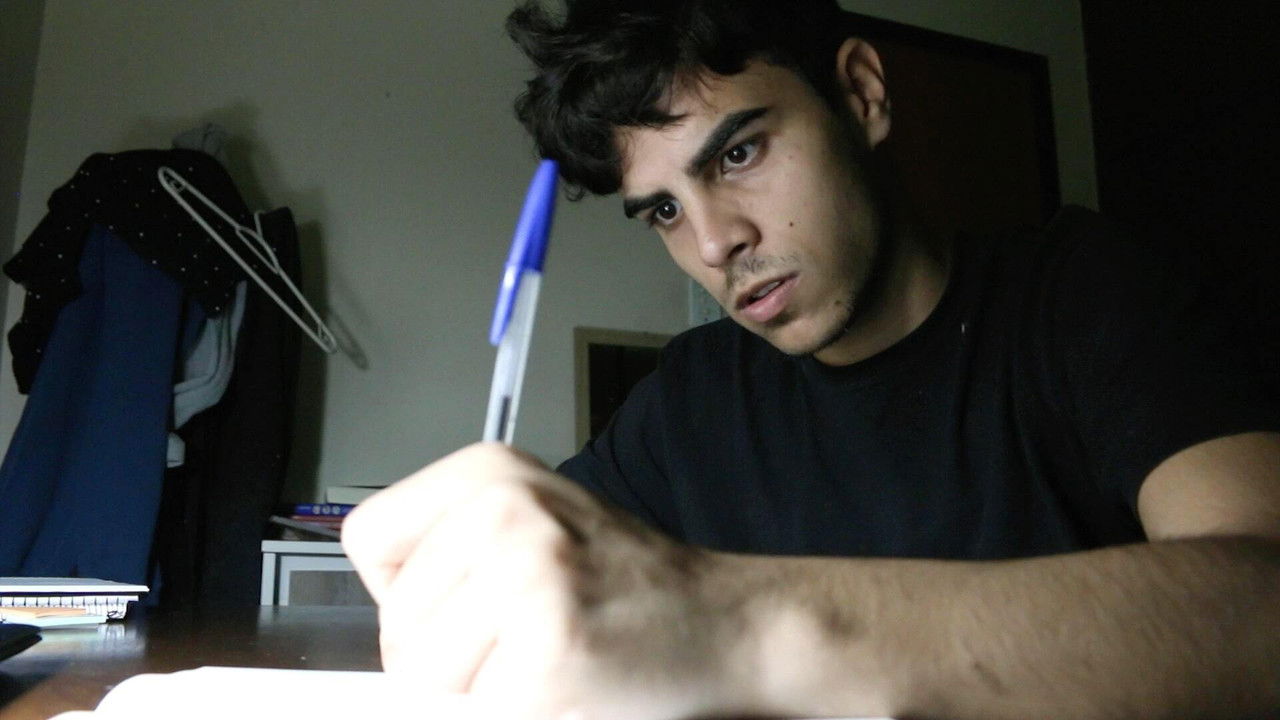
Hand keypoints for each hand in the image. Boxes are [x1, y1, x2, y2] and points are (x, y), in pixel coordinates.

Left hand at [341, 443, 756, 719]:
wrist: (730, 621)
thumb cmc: (627, 582)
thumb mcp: (531, 523)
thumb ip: (451, 553)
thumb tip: (382, 627)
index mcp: (490, 470)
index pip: (369, 539)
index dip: (407, 592)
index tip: (462, 601)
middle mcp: (505, 508)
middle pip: (394, 622)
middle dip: (446, 654)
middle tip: (525, 635)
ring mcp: (529, 574)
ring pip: (422, 676)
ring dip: (479, 689)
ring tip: (544, 654)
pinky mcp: (550, 649)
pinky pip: (476, 711)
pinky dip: (516, 712)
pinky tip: (568, 679)